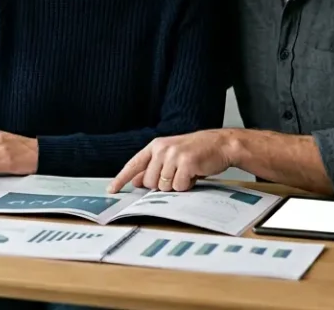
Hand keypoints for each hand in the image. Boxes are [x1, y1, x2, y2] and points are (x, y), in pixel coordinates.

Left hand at [108, 130, 234, 193]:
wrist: (221, 144)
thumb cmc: (197, 152)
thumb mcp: (171, 157)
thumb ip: (153, 168)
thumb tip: (137, 181)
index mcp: (156, 146)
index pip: (133, 164)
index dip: (121, 178)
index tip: (112, 189)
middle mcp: (162, 149)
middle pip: (150, 182)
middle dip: (162, 185)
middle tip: (177, 175)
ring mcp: (173, 155)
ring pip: (164, 186)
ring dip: (176, 185)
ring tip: (187, 173)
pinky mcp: (186, 163)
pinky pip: (179, 186)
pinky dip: (187, 185)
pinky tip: (194, 175)